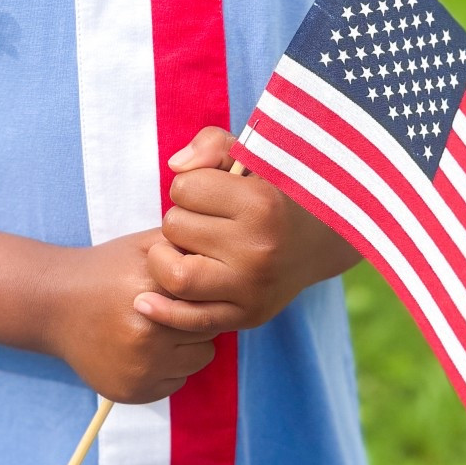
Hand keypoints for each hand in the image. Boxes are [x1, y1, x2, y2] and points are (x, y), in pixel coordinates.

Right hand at [45, 231, 216, 403]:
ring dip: (185, 347)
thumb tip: (230, 255)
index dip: (202, 294)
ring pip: (198, 360)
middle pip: (208, 332)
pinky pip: (176, 382)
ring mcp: (139, 368)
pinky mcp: (132, 391)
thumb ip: (186, 245)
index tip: (186, 291)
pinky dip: (167, 369)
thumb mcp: (145, 246)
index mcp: (153, 293)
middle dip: (195, 321)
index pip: (211, 300)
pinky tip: (144, 350)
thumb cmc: (107, 270)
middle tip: (169, 310)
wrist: (54, 304)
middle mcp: (146, 335)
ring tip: (157, 330)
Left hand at [134, 127, 359, 335]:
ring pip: (175, 275)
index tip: (210, 191)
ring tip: (188, 250)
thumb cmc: (276, 189)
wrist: (322, 238)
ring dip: (169, 259)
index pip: (183, 189)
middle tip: (204, 221)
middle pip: (175, 228)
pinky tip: (143, 302)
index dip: (190, 186)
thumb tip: (176, 166)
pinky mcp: (250, 316)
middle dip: (181, 219)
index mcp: (261, 204)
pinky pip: (192, 320)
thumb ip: (212, 144)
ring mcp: (253, 288)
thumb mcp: (253, 155)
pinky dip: (162, 312)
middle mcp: (258, 249)